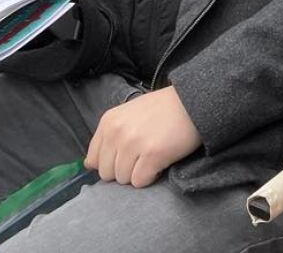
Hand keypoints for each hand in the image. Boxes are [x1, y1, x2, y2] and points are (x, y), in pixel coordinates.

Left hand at [85, 87, 201, 186]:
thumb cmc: (163, 109)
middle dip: (125, 169)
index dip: (111, 162)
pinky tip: (161, 161)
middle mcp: (117, 132)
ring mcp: (133, 144)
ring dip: (139, 173)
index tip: (126, 156)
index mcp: (109, 122)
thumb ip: (109, 136)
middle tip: (143, 156)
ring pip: (124, 179)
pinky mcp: (152, 155)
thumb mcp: (129, 115)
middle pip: (107, 173)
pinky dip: (151, 176)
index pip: (93, 160)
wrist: (193, 102)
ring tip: (153, 156)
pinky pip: (140, 181)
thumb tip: (89, 165)